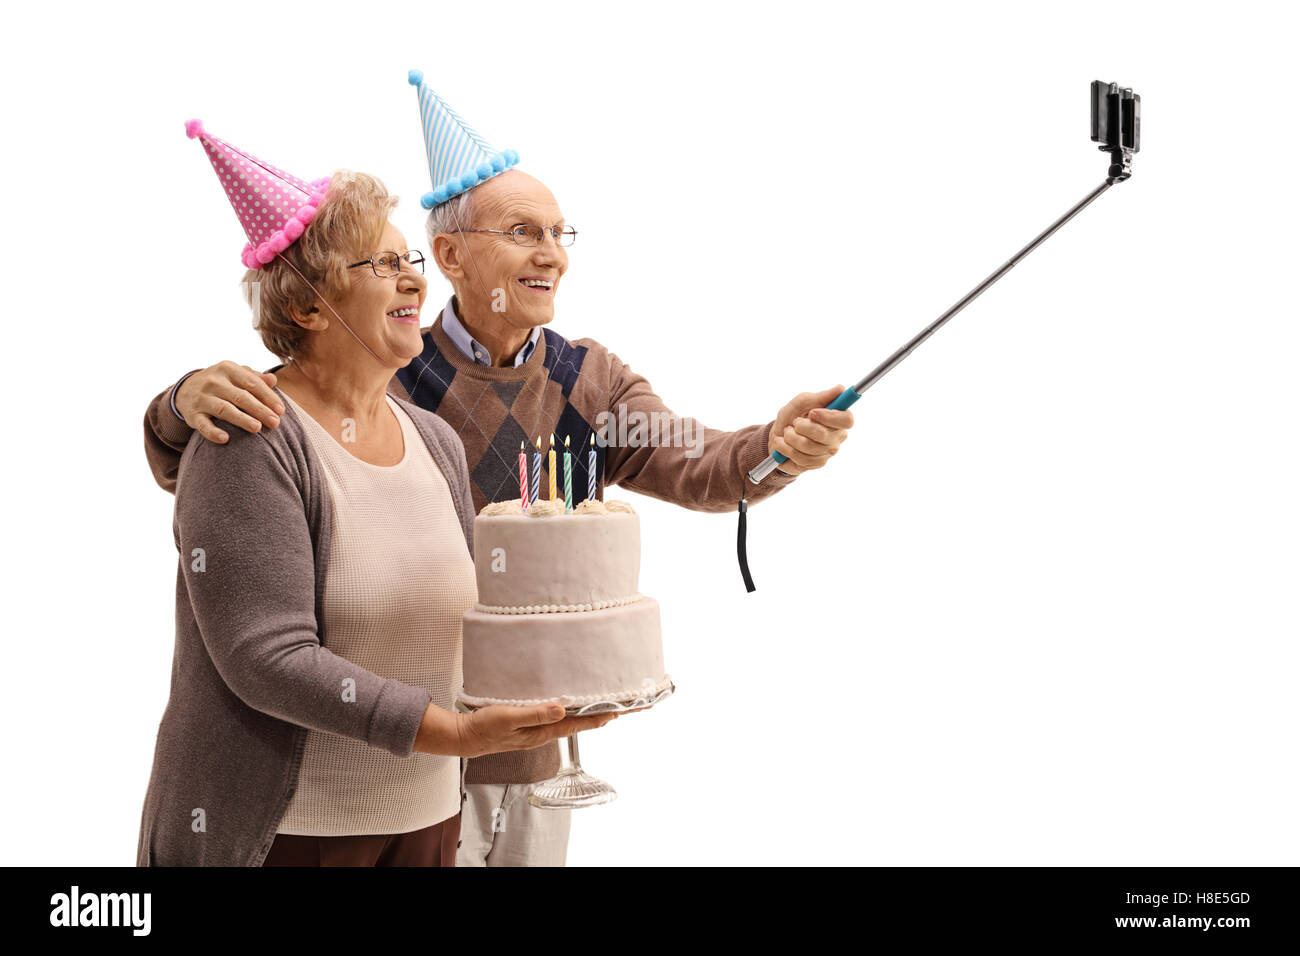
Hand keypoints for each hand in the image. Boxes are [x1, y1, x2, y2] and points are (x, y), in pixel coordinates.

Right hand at [175, 361, 285, 442]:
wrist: (185, 389)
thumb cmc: (221, 383)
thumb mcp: (235, 374)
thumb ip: (254, 377)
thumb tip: (273, 379)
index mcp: (228, 369)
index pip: (252, 383)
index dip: (268, 397)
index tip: (281, 410)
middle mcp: (214, 382)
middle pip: (241, 397)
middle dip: (260, 410)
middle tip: (275, 423)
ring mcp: (202, 398)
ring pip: (224, 409)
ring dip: (241, 419)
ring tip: (257, 428)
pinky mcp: (192, 414)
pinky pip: (203, 425)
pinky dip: (213, 432)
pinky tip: (225, 439)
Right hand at [454, 703, 616, 757]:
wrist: (466, 737)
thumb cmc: (485, 728)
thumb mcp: (509, 717)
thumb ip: (535, 714)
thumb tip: (561, 710)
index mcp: (540, 733)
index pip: (575, 725)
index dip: (595, 719)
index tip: (614, 713)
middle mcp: (541, 734)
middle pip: (574, 725)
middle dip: (595, 717)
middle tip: (615, 709)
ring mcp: (534, 732)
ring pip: (565, 723)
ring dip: (582, 716)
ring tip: (598, 707)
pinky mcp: (527, 728)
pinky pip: (553, 721)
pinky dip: (566, 714)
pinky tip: (567, 709)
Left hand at [767, 384, 854, 474]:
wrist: (778, 436)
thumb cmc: (794, 416)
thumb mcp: (803, 401)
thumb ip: (822, 396)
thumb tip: (841, 388)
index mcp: (838, 419)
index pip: (846, 420)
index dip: (829, 417)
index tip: (812, 413)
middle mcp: (837, 437)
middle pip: (823, 435)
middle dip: (801, 427)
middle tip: (794, 422)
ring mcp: (827, 452)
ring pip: (808, 446)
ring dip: (790, 437)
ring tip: (787, 432)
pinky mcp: (816, 464)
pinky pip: (800, 458)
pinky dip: (785, 448)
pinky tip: (782, 443)